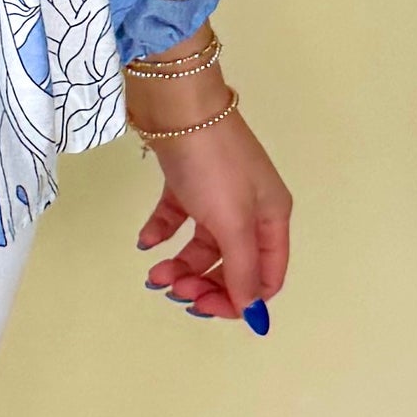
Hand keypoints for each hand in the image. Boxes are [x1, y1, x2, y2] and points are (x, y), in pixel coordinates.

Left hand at [135, 102, 292, 326]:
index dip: (238, 299)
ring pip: (203, 243)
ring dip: (180, 264)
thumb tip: (254, 314)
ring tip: (154, 274)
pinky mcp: (186, 177)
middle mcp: (249, 207)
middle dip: (205, 283)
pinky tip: (145, 242)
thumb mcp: (233, 222)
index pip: (265, 276)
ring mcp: (217, 191)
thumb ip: (242, 270)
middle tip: (173, 290)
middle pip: (232, 263)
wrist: (177, 102)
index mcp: (271, 218)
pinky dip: (163, 232)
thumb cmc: (212, 163)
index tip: (204, 307)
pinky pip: (178, 216)